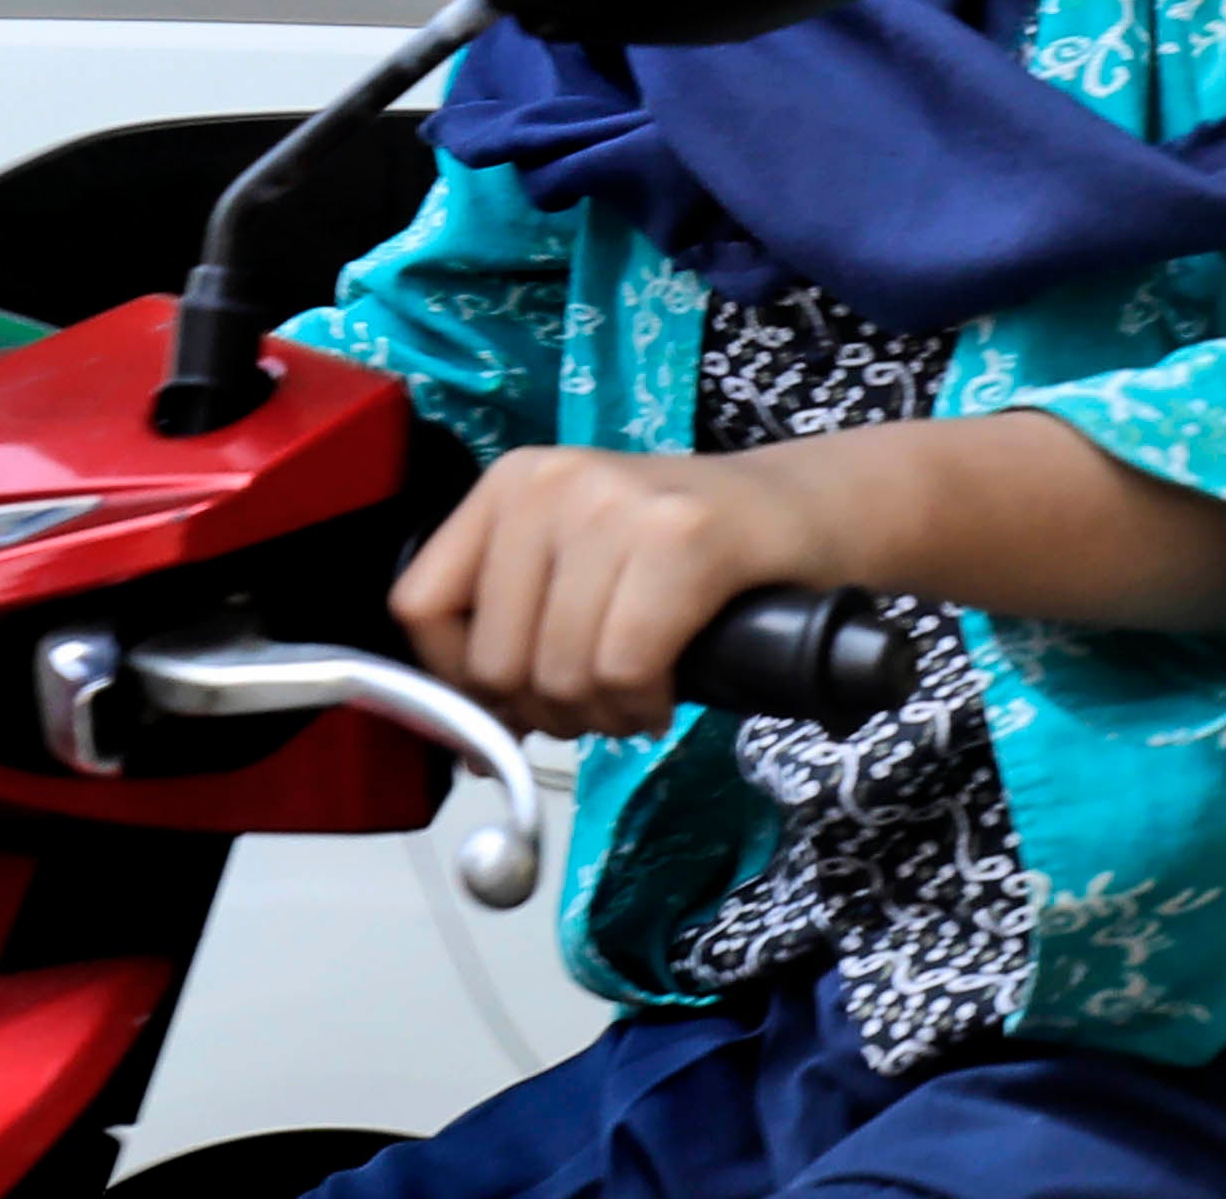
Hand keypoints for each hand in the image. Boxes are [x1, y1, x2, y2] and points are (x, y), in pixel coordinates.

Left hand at [390, 445, 838, 738]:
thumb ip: (513, 631)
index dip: (458, 681)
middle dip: (544, 710)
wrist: (804, 511)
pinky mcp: (683, 538)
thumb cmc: (686, 555)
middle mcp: (551, 482)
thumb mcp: (576, 569)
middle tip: (596, 699)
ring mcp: (616, 504)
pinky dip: (644, 705)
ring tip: (636, 691)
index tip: (510, 701)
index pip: (421, 605)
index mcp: (509, 484)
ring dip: (601, 714)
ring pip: (560, 672)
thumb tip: (463, 742)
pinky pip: (625, 667)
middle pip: (494, 656)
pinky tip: (664, 690)